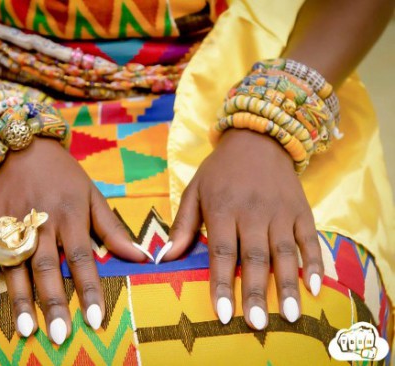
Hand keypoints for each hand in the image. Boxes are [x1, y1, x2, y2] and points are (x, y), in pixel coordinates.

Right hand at [0, 137, 149, 343]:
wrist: (21, 146)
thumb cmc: (63, 174)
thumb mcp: (91, 194)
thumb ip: (111, 228)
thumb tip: (140, 256)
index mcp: (69, 214)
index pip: (81, 257)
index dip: (88, 288)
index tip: (95, 319)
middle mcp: (39, 221)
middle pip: (46, 266)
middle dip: (53, 302)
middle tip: (59, 335)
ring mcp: (10, 224)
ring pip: (15, 266)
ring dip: (20, 298)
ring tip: (25, 329)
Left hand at [162, 129, 323, 328]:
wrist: (258, 138)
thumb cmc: (220, 170)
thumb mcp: (194, 190)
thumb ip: (183, 225)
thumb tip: (164, 258)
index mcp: (223, 209)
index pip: (222, 253)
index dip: (222, 284)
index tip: (223, 314)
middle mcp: (253, 212)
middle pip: (254, 258)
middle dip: (255, 292)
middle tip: (258, 325)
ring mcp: (280, 211)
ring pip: (284, 252)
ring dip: (287, 285)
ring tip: (290, 316)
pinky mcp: (302, 210)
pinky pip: (309, 239)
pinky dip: (314, 262)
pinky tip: (314, 287)